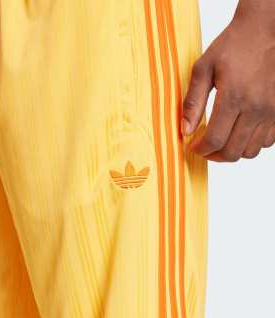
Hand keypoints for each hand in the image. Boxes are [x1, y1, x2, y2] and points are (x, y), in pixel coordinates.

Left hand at [182, 7, 274, 161]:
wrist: (266, 30)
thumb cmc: (233, 46)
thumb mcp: (203, 69)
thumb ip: (192, 102)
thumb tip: (185, 130)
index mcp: (234, 97)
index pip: (215, 140)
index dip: (201, 149)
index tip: (193, 147)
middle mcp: (257, 108)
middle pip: (233, 152)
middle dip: (215, 156)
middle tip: (205, 149)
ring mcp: (273, 111)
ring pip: (251, 151)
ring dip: (233, 151)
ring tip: (222, 140)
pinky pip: (268, 141)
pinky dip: (252, 143)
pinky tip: (240, 132)